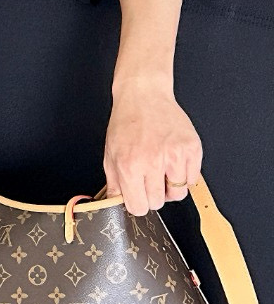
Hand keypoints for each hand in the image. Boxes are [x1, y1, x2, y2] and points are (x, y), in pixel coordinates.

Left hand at [103, 84, 202, 215]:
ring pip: (178, 194)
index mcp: (130, 165)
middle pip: (158, 202)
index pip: (139, 207)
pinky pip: (192, 179)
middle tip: (149, 179)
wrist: (144, 96)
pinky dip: (184, 176)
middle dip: (152, 195)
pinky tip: (173, 163)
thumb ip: (115, 183)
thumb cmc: (127, 123)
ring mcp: (176, 155)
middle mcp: (154, 161)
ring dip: (170, 188)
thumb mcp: (111, 155)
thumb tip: (117, 204)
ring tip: (162, 171)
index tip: (138, 196)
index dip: (138, 203)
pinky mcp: (192, 148)